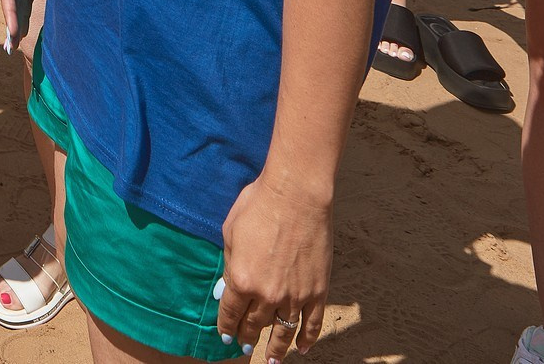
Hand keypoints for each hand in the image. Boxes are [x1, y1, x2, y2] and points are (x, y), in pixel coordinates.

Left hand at [216, 175, 331, 358]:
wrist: (296, 195)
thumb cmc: (258, 206)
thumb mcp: (230, 233)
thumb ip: (229, 263)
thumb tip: (227, 285)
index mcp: (241, 280)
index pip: (230, 313)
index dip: (226, 327)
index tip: (225, 335)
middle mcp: (267, 294)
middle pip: (254, 325)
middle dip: (246, 336)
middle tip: (244, 343)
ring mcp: (295, 296)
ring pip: (283, 331)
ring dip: (276, 349)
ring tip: (272, 360)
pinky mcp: (317, 291)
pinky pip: (312, 324)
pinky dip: (308, 339)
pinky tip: (303, 348)